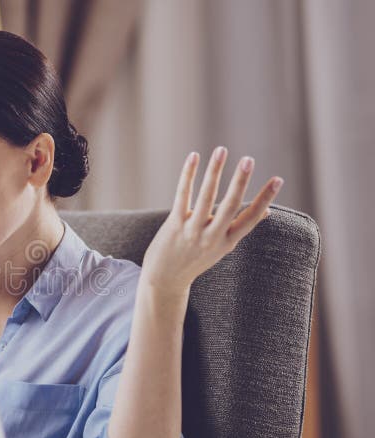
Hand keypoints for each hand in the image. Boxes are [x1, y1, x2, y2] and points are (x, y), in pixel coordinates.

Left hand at [141, 146, 282, 295]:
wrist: (165, 281)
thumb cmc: (195, 260)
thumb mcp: (221, 248)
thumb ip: (239, 228)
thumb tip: (265, 212)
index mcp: (227, 242)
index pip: (251, 218)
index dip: (265, 199)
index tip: (278, 179)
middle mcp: (212, 237)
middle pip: (230, 206)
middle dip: (240, 182)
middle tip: (249, 159)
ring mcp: (192, 231)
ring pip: (206, 197)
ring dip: (215, 172)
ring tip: (222, 150)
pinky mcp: (175, 224)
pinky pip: (183, 196)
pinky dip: (188, 175)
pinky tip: (194, 157)